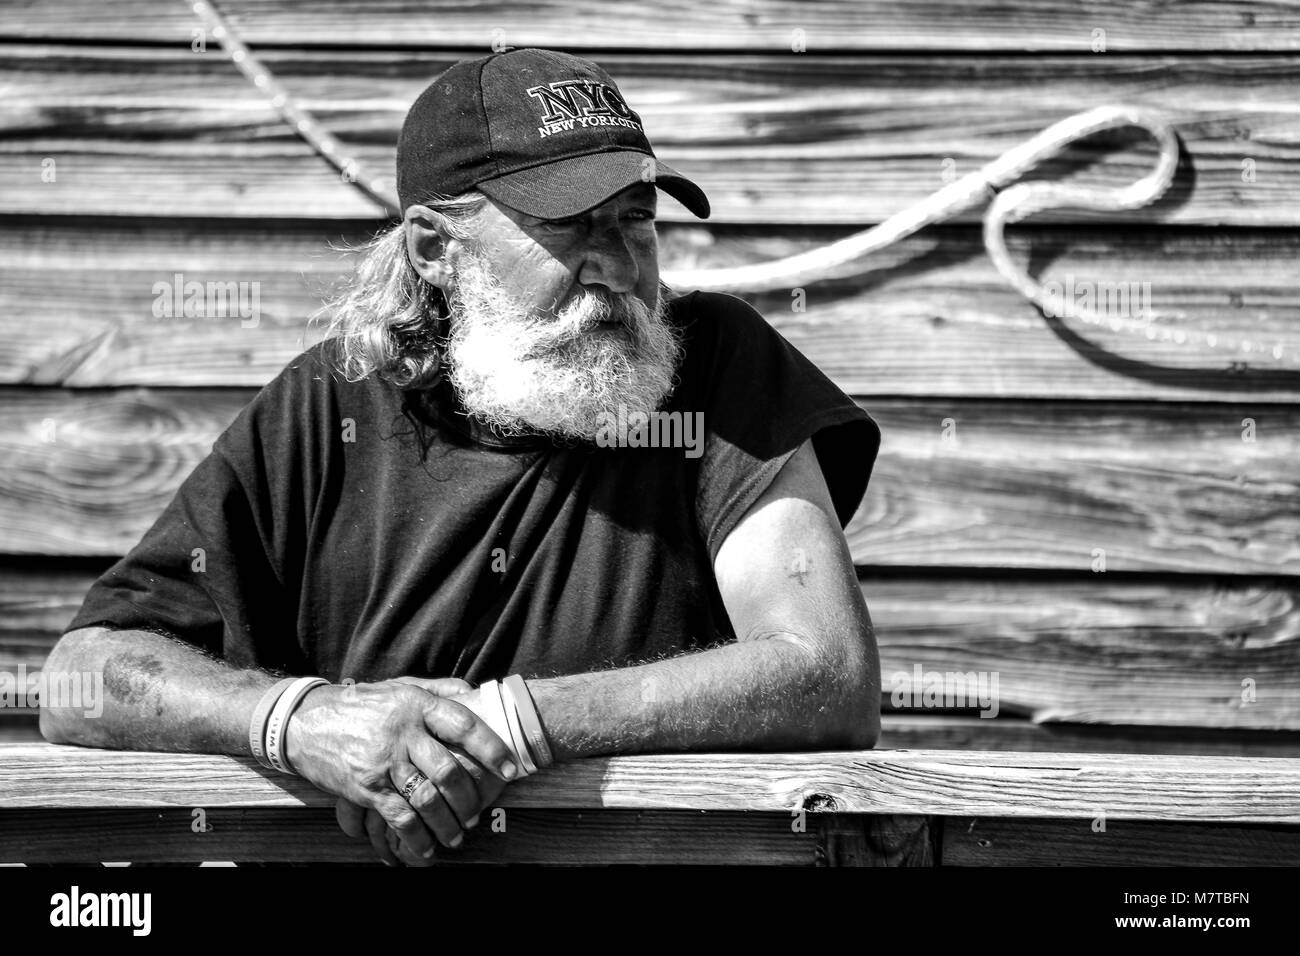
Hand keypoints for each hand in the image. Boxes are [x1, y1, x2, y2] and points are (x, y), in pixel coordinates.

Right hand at [285, 676, 516, 865]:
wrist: (303, 722)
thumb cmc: (360, 704)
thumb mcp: (399, 687)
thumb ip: (438, 689)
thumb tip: (475, 692)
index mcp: (416, 705)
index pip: (463, 724)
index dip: (491, 747)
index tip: (509, 768)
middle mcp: (403, 733)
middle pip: (449, 770)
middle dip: (470, 797)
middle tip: (479, 812)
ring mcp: (384, 762)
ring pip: (428, 799)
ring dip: (449, 823)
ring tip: (459, 834)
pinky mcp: (366, 787)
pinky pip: (400, 818)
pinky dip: (418, 837)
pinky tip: (428, 849)